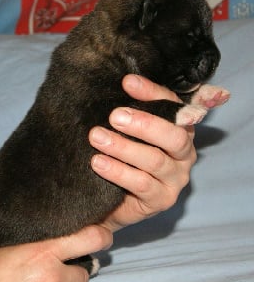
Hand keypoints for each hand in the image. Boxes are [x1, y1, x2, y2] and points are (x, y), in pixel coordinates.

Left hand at [89, 74, 196, 231]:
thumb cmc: (126, 155)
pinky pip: (142, 184)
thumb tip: (127, 81)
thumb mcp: (129, 128)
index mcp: (181, 129)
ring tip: (97, 138)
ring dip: (124, 148)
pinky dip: (119, 172)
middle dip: (144, 124)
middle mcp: (184, 153)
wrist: (116, 198)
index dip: (153, 93)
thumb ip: (133, 107)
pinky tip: (99, 163)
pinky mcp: (162, 199)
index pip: (173, 106)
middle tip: (114, 116)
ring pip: (155, 160)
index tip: (127, 82)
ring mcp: (176, 179)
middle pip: (174, 136)